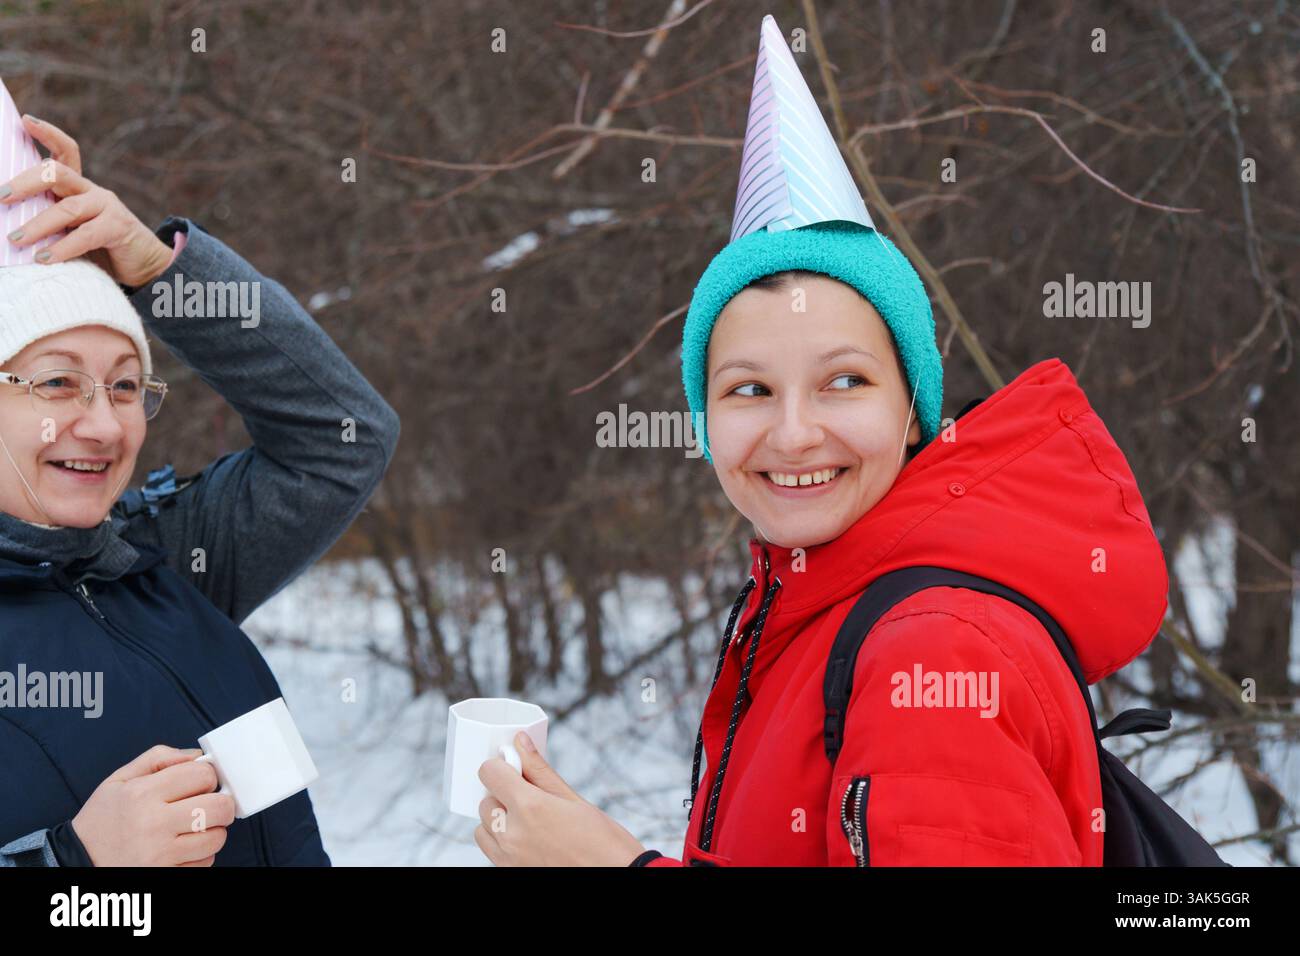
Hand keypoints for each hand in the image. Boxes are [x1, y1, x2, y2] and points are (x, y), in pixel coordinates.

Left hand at [0, 114, 172, 286]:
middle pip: (57, 173)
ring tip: (15, 239)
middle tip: (2, 197)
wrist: (146, 266)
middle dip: (26, 182)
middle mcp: (93, 191)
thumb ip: (50, 224)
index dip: (48, 134)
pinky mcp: (118, 228)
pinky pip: (85, 235)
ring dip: (38, 224)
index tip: (26, 120)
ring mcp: (107, 207)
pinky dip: (62, 248)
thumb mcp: (71, 231)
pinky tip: (43, 259)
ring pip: (67, 208)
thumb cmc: (102, 250)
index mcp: (80, 188)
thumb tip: (11, 231)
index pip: (65, 151)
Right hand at [71, 745, 235, 866]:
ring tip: (194, 827)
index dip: (208, 776)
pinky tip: (183, 846)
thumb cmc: (102, 818)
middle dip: (220, 802)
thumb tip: (197, 756)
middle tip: (208, 804)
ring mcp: (160, 854)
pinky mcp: (165, 875)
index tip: (200, 783)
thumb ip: (159, 758)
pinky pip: (206, 862)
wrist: (78, 860)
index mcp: (143, 794)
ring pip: (217, 837)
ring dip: (212, 830)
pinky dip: (201, 854)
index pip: (203, 775)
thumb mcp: (119, 779)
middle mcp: (153, 824)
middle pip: (219, 807)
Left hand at [474, 731, 647, 866]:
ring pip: (483, 828)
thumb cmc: (602, 842)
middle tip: (529, 795)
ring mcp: (509, 858)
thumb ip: (540, 770)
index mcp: (529, 807)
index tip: (512, 767)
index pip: (490, 773)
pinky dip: (501, 840)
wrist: (616, 876)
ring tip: (529, 820)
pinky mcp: (509, 873)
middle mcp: (513, 834)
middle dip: (502, 794)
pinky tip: (528, 838)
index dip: (500, 766)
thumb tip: (521, 743)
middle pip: (485, 801)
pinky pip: (492, 850)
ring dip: (498, 819)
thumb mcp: (573, 799)